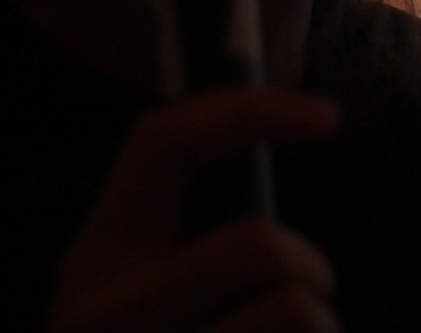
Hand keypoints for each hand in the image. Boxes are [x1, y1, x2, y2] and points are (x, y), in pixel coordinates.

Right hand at [48, 87, 343, 332]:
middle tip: (307, 300)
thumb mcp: (139, 305)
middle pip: (262, 246)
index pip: (162, 142)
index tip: (326, 114)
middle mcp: (104, 316)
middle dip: (312, 272)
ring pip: (300, 318)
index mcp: (94, 263)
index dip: (248, 108)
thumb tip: (304, 127)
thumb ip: (197, 251)